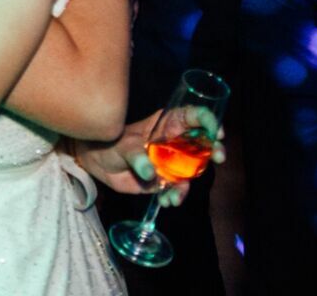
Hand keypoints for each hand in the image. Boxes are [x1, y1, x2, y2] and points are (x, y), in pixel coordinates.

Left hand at [75, 108, 226, 206]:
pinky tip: (167, 201)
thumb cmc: (110, 143)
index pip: (192, 116)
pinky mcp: (166, 180)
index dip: (207, 121)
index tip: (215, 132)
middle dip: (214, 149)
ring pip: (194, 170)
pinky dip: (176, 196)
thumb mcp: (122, 145)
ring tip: (176, 194)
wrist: (97, 162)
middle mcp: (174, 142)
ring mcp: (172, 162)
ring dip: (190, 184)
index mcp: (166, 124)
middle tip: (218, 157)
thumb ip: (136, 156)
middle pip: (202, 143)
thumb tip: (148, 172)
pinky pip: (178, 188)